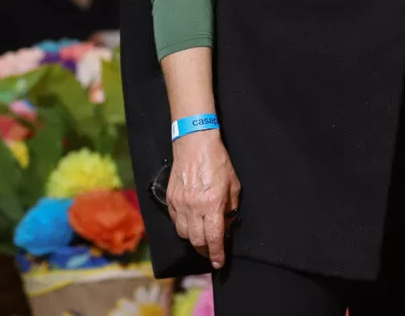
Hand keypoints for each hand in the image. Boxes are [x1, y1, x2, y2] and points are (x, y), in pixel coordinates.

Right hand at [167, 130, 240, 268]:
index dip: (217, 254)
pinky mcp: (171, 199)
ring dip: (193, 240)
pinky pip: (176, 221)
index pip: (214, 238)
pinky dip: (183, 227)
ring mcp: (180, 203)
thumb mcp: (233, 184)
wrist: (194, 143)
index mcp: (212, 204)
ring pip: (184, 234)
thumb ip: (230, 206)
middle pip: (197, 241)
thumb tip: (226, 223)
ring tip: (201, 238)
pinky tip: (190, 224)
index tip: (219, 262)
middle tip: (211, 253)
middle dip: (205, 251)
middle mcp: (194, 207)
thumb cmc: (217, 160)